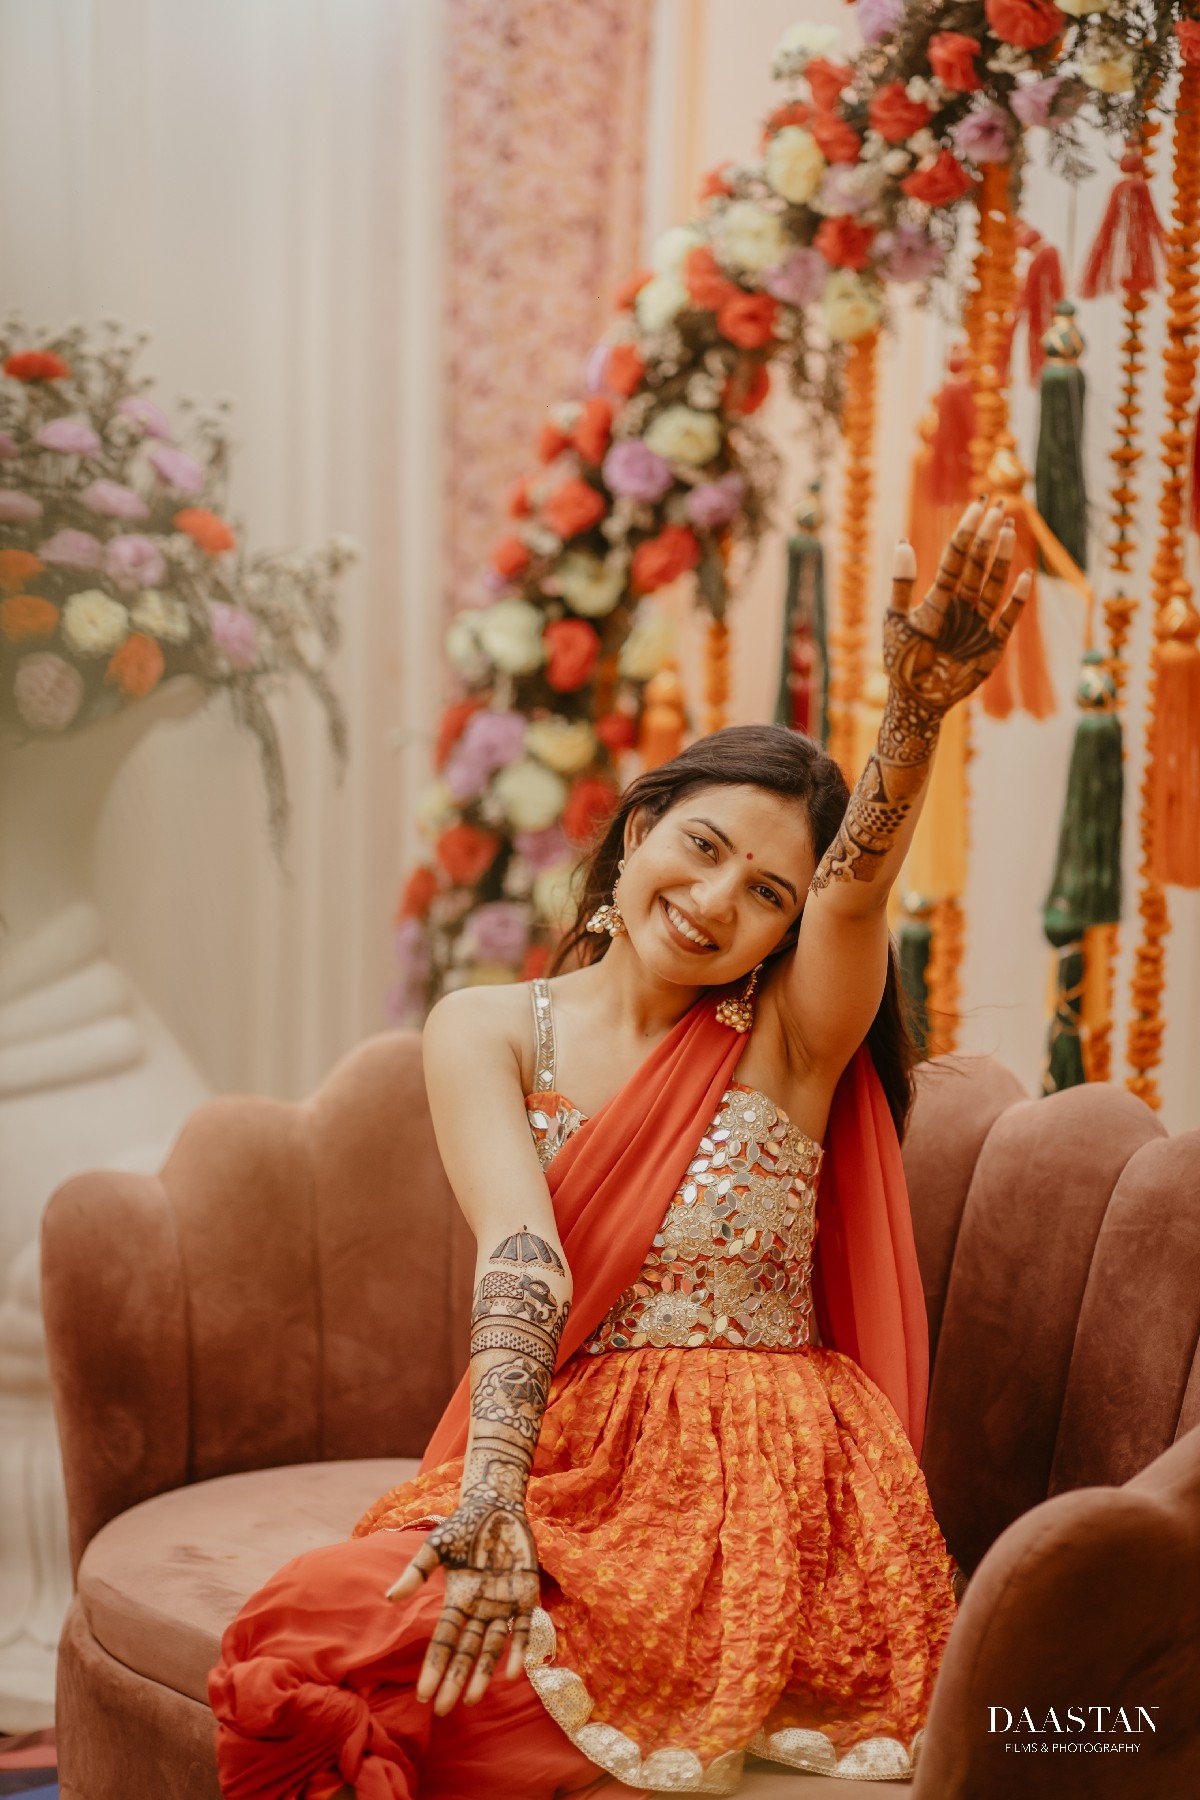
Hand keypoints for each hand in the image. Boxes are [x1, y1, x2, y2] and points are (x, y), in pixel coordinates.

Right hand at [385, 1484, 539, 1713]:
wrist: (496, 1506)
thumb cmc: (463, 1526)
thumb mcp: (436, 1548)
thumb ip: (417, 1572)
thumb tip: (390, 1598)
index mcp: (457, 1600)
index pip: (443, 1641)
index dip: (434, 1667)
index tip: (423, 1694)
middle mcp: (479, 1609)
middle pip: (465, 1651)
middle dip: (454, 1679)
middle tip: (444, 1709)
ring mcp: (503, 1605)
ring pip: (492, 1647)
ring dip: (483, 1673)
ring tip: (472, 1699)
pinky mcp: (526, 1596)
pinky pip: (522, 1629)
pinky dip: (517, 1651)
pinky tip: (512, 1674)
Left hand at [883, 497, 1030, 721]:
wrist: (917, 701)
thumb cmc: (902, 661)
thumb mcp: (896, 620)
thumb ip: (902, 583)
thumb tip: (901, 540)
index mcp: (940, 597)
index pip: (956, 558)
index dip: (966, 532)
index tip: (977, 506)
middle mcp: (962, 605)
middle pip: (977, 565)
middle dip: (986, 537)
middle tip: (998, 506)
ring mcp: (979, 623)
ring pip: (993, 584)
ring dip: (1001, 558)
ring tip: (1008, 529)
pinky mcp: (992, 645)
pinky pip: (1008, 618)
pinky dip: (1017, 600)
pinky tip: (1026, 576)